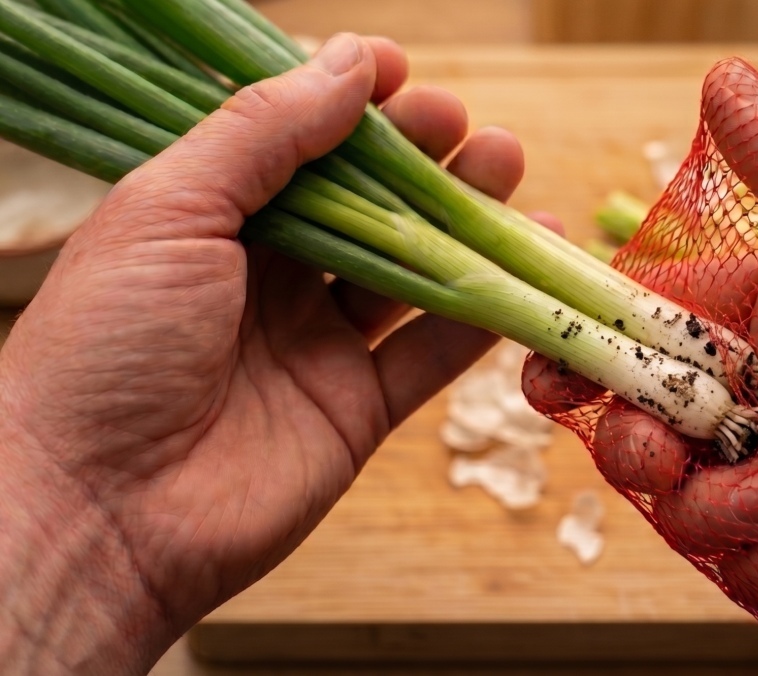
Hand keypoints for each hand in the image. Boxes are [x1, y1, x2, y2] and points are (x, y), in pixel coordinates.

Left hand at [0, 34, 536, 672]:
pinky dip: (482, 314)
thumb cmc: (105, 347)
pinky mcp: (356, 408)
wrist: (97, 512)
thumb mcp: (169, 211)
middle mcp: (267, 277)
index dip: (351, 106)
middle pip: (364, 204)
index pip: (297, 145)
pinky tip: (522, 271)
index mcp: (210, 220)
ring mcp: (315, 344)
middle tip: (467, 123)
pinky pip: (430, 353)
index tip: (404, 73)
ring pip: (408, 270)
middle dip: (420, 157)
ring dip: (462, 221)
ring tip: (508, 167)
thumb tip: (348, 60)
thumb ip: (263, 133)